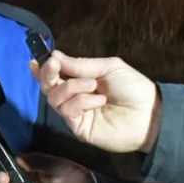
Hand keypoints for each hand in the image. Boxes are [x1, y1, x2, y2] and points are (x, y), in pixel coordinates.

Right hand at [32, 50, 161, 153]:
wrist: (149, 114)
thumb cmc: (133, 88)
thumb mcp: (108, 67)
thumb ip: (79, 64)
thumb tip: (53, 56)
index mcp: (81, 80)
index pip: (55, 75)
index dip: (42, 69)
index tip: (34, 61)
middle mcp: (74, 96)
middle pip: (49, 86)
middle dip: (48, 74)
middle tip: (53, 66)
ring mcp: (75, 112)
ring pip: (55, 97)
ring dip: (71, 87)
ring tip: (92, 86)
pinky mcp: (77, 126)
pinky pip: (67, 110)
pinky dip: (81, 102)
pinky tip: (98, 101)